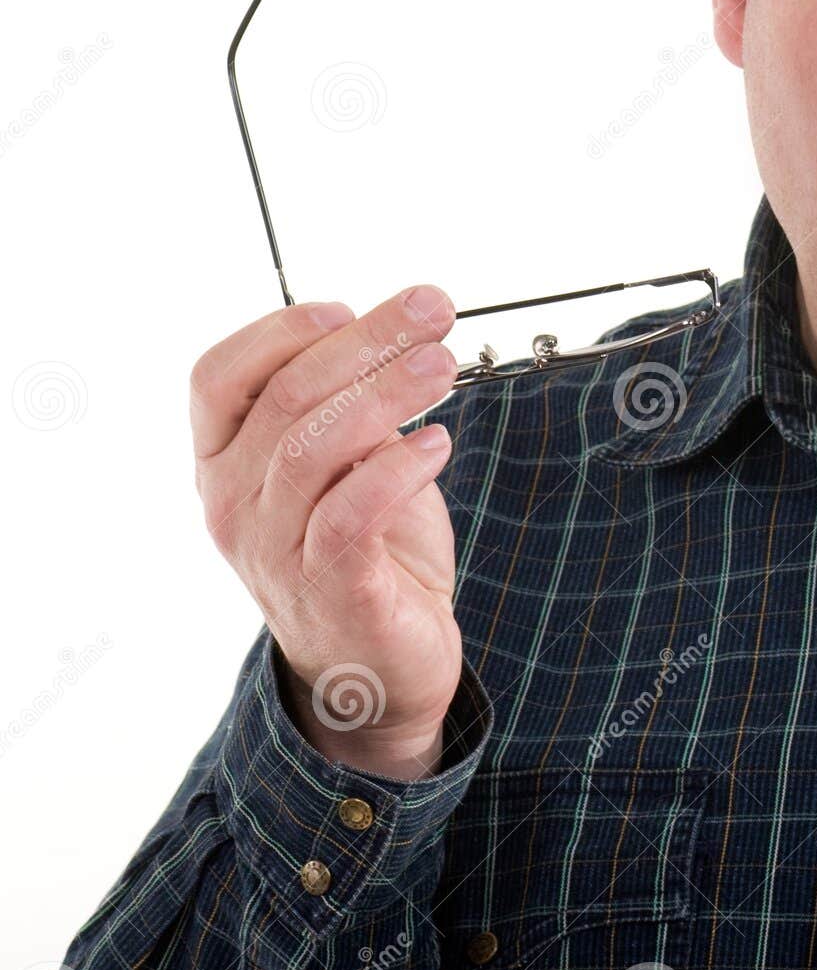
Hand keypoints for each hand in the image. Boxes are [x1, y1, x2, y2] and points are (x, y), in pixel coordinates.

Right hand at [189, 286, 461, 778]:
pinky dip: (396, 470)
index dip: (281, 331)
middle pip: (283, 397)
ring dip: (385, 393)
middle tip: (432, 309)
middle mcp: (233, 503)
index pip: (218, 377)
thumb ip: (351, 406)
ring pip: (312, 449)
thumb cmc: (368, 548)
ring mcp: (274, 548)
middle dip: (365, 341)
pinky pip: (349, 515)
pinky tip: (437, 442)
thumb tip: (394, 328)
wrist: (381, 665)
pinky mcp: (329, 587)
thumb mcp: (350, 463)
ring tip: (444, 363)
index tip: (349, 305)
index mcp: (226, 461)